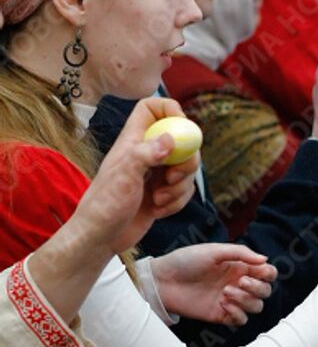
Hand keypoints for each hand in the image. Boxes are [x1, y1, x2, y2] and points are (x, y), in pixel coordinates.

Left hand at [74, 97, 199, 253]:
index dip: (170, 110)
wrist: (101, 238)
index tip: (180, 129)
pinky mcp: (163, 194)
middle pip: (181, 139)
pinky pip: (184, 191)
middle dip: (186, 160)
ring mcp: (156, 174)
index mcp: (134, 141)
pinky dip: (177, 202)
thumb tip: (170, 139)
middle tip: (171, 178)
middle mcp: (147, 154)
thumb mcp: (123, 176)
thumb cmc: (104, 205)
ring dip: (180, 187)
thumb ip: (146, 153)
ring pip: (186, 168)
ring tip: (158, 199)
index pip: (152, 108)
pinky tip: (158, 211)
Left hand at [151, 244, 276, 325]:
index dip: (268, 274)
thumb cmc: (185, 261)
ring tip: (225, 292)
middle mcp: (238, 283)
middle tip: (238, 282)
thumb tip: (265, 259)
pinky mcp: (221, 315)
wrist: (163, 281)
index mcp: (239, 267)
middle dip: (256, 288)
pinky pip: (242, 320)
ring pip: (256, 307)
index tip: (255, 272)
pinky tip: (223, 305)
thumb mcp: (214, 251)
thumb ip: (241, 253)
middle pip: (265, 291)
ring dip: (246, 300)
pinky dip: (238, 313)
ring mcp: (231, 300)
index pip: (267, 273)